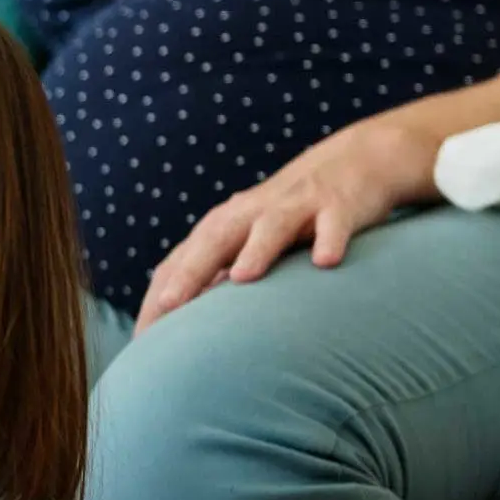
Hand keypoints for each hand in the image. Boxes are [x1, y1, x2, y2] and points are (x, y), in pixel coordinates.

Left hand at [135, 117, 438, 331]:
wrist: (357, 160)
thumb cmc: (293, 215)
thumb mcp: (251, 241)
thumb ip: (222, 277)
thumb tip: (187, 331)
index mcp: (226, 225)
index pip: (182, 260)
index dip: (160, 295)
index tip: (142, 339)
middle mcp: (253, 213)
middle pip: (215, 240)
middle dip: (191, 273)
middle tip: (168, 307)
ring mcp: (296, 206)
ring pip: (271, 226)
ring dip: (256, 249)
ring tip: (242, 278)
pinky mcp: (339, 205)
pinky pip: (334, 223)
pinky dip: (329, 238)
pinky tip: (326, 261)